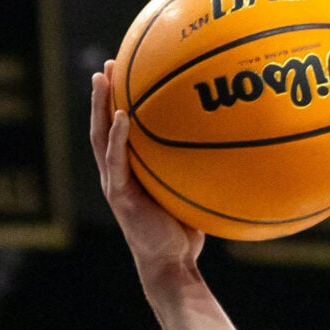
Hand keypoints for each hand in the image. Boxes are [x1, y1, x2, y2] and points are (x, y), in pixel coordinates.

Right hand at [90, 63, 203, 282]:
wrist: (171, 264)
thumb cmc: (184, 232)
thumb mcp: (189, 193)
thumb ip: (195, 169)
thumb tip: (229, 144)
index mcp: (128, 171)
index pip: (117, 130)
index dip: (116, 102)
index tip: (123, 73)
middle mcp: (115, 173)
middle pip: (102, 125)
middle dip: (102, 94)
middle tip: (107, 65)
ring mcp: (114, 183)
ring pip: (100, 136)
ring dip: (100, 105)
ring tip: (102, 78)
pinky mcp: (119, 195)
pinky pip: (116, 160)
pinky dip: (117, 137)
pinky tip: (122, 115)